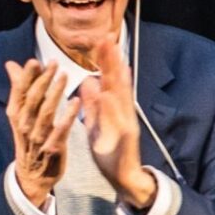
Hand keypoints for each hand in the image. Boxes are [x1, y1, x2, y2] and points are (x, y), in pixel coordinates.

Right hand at [3, 59, 73, 206]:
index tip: (35, 61)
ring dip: (56, 92)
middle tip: (54, 63)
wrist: (32, 175)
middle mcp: (24, 124)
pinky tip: (76, 101)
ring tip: (65, 75)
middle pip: (33, 99)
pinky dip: (68, 115)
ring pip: (46, 111)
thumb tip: (11, 64)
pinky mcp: (53, 148)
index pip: (20, 91)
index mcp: (15, 114)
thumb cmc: (29, 138)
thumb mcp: (20, 114)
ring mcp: (38, 137)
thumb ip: (19, 88)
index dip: (27, 76)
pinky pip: (61, 129)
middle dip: (43, 80)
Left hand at [81, 33, 155, 211]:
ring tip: (112, 56)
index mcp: (113, 108)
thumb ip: (91, 104)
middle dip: (112, 59)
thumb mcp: (95, 125)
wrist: (123, 178)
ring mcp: (126, 123)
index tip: (100, 39)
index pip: (109, 78)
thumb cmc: (109, 153)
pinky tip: (107, 93)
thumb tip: (88, 81)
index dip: (105, 59)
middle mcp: (122, 111)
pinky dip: (112, 106)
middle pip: (117, 81)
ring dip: (117, 76)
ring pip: (121, 95)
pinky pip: (118, 119)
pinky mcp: (126, 137)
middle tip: (108, 37)